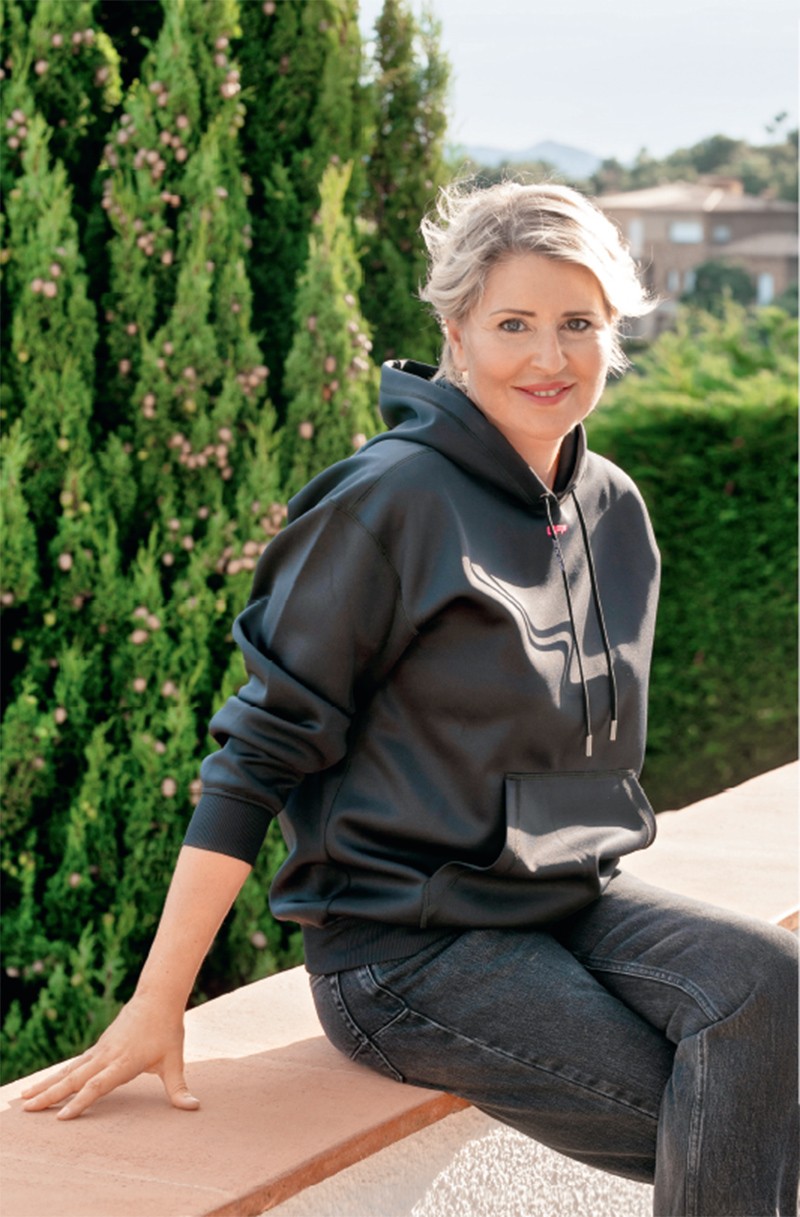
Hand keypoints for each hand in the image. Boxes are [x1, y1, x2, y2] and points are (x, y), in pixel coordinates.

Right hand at [20, 992, 199, 1119]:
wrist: (158, 997)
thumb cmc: (167, 1029)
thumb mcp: (174, 1060)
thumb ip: (179, 1088)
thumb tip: (193, 1107)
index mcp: (123, 1062)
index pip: (98, 1085)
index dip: (80, 1102)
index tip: (61, 1117)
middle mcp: (107, 1056)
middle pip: (74, 1078)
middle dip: (49, 1095)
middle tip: (26, 1109)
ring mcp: (100, 1050)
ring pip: (69, 1070)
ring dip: (46, 1084)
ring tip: (25, 1099)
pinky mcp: (99, 1046)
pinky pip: (74, 1064)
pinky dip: (57, 1074)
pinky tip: (45, 1083)